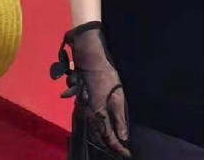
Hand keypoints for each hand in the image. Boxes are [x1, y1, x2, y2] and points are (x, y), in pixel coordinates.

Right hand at [51, 21, 130, 157]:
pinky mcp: (84, 101)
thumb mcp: (117, 98)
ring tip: (115, 140)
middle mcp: (90, 115)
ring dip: (104, 136)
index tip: (128, 154)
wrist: (90, 61)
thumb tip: (123, 137)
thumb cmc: (106, 78)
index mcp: (99, 116)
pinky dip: (98, 127)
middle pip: (100, 136)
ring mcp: (85, 108)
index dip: (119, 148)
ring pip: (94, 128)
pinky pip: (91, 120)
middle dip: (111, 144)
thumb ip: (119, 119)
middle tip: (122, 149)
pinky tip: (104, 125)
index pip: (109, 138)